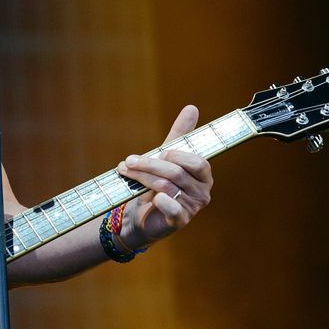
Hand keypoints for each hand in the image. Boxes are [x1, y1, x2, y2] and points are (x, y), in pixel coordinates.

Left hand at [116, 105, 213, 248]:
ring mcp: (192, 208)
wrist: (141, 215)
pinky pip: (173, 208)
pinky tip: (150, 198)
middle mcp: (202, 191)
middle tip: (129, 161)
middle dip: (151, 164)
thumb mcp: (166, 157)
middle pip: (177, 173)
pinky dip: (160, 201)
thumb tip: (192, 108)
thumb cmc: (157, 183)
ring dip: (143, 178)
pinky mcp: (180, 221)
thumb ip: (179, 135)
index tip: (157, 152)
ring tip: (126, 172)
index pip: (197, 161)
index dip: (176, 155)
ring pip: (167, 187)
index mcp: (203, 174)